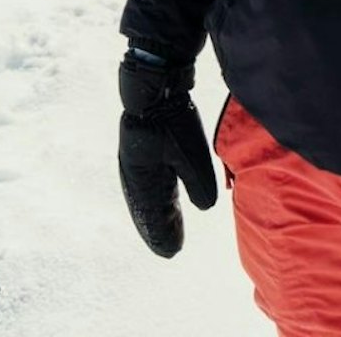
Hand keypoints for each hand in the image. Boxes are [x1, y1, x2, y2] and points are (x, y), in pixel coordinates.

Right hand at [118, 54, 218, 257]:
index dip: (163, 235)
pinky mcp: (140, 153)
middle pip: (147, 212)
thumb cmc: (173, 122)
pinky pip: (146, 185)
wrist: (155, 88)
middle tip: (170, 250)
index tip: (171, 253)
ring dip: (156, 217)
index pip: (153, 217)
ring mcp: (134, 165)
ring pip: (146, 199)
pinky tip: (162, 202)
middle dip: (159, 230)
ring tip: (167, 232)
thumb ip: (197, 185)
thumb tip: (206, 208)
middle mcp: (134, 177)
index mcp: (145, 181)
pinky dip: (154, 199)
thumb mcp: (191, 155)